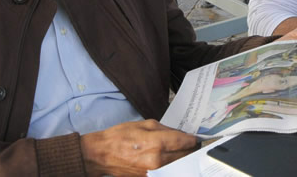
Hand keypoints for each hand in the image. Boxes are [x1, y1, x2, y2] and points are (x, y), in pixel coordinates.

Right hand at [80, 119, 198, 174]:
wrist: (102, 155)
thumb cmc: (120, 137)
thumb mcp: (145, 124)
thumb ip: (166, 129)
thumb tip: (180, 134)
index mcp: (157, 144)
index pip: (185, 142)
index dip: (193, 139)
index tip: (195, 137)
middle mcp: (158, 161)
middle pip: (185, 156)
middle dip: (190, 148)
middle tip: (190, 143)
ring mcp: (154, 172)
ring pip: (178, 165)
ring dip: (183, 157)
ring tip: (181, 150)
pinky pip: (168, 171)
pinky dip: (172, 164)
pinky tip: (170, 158)